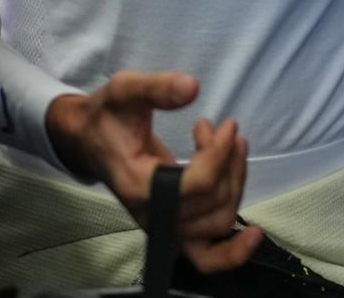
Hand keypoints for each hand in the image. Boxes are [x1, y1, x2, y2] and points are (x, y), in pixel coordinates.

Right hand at [45, 70, 263, 273]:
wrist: (89, 141)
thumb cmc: (108, 116)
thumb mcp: (125, 91)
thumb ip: (157, 88)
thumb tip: (192, 87)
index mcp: (139, 186)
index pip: (197, 184)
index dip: (220, 154)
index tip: (227, 125)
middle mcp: (153, 215)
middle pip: (213, 203)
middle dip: (230, 163)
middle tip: (225, 130)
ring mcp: (164, 227)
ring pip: (218, 223)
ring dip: (236, 184)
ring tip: (233, 148)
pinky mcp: (173, 229)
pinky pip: (206, 256)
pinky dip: (232, 252)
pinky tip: (254, 234)